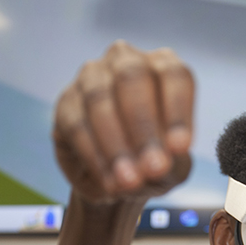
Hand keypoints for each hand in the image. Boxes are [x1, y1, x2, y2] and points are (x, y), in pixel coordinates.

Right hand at [53, 41, 194, 204]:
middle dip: (143, 127)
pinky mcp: (66, 103)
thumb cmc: (154, 161)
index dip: (177, 111)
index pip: (173, 76)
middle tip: (153, 168)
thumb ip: (173, 163)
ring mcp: (91, 77)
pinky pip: (77, 125)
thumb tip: (159, 163)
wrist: (119, 181)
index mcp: (163, 67)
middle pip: (132, 79)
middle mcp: (126, 61)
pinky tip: (109, 182)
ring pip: (99, 101)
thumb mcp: (174, 167)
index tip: (179, 148)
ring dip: (116, 145)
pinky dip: (95, 157)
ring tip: (129, 182)